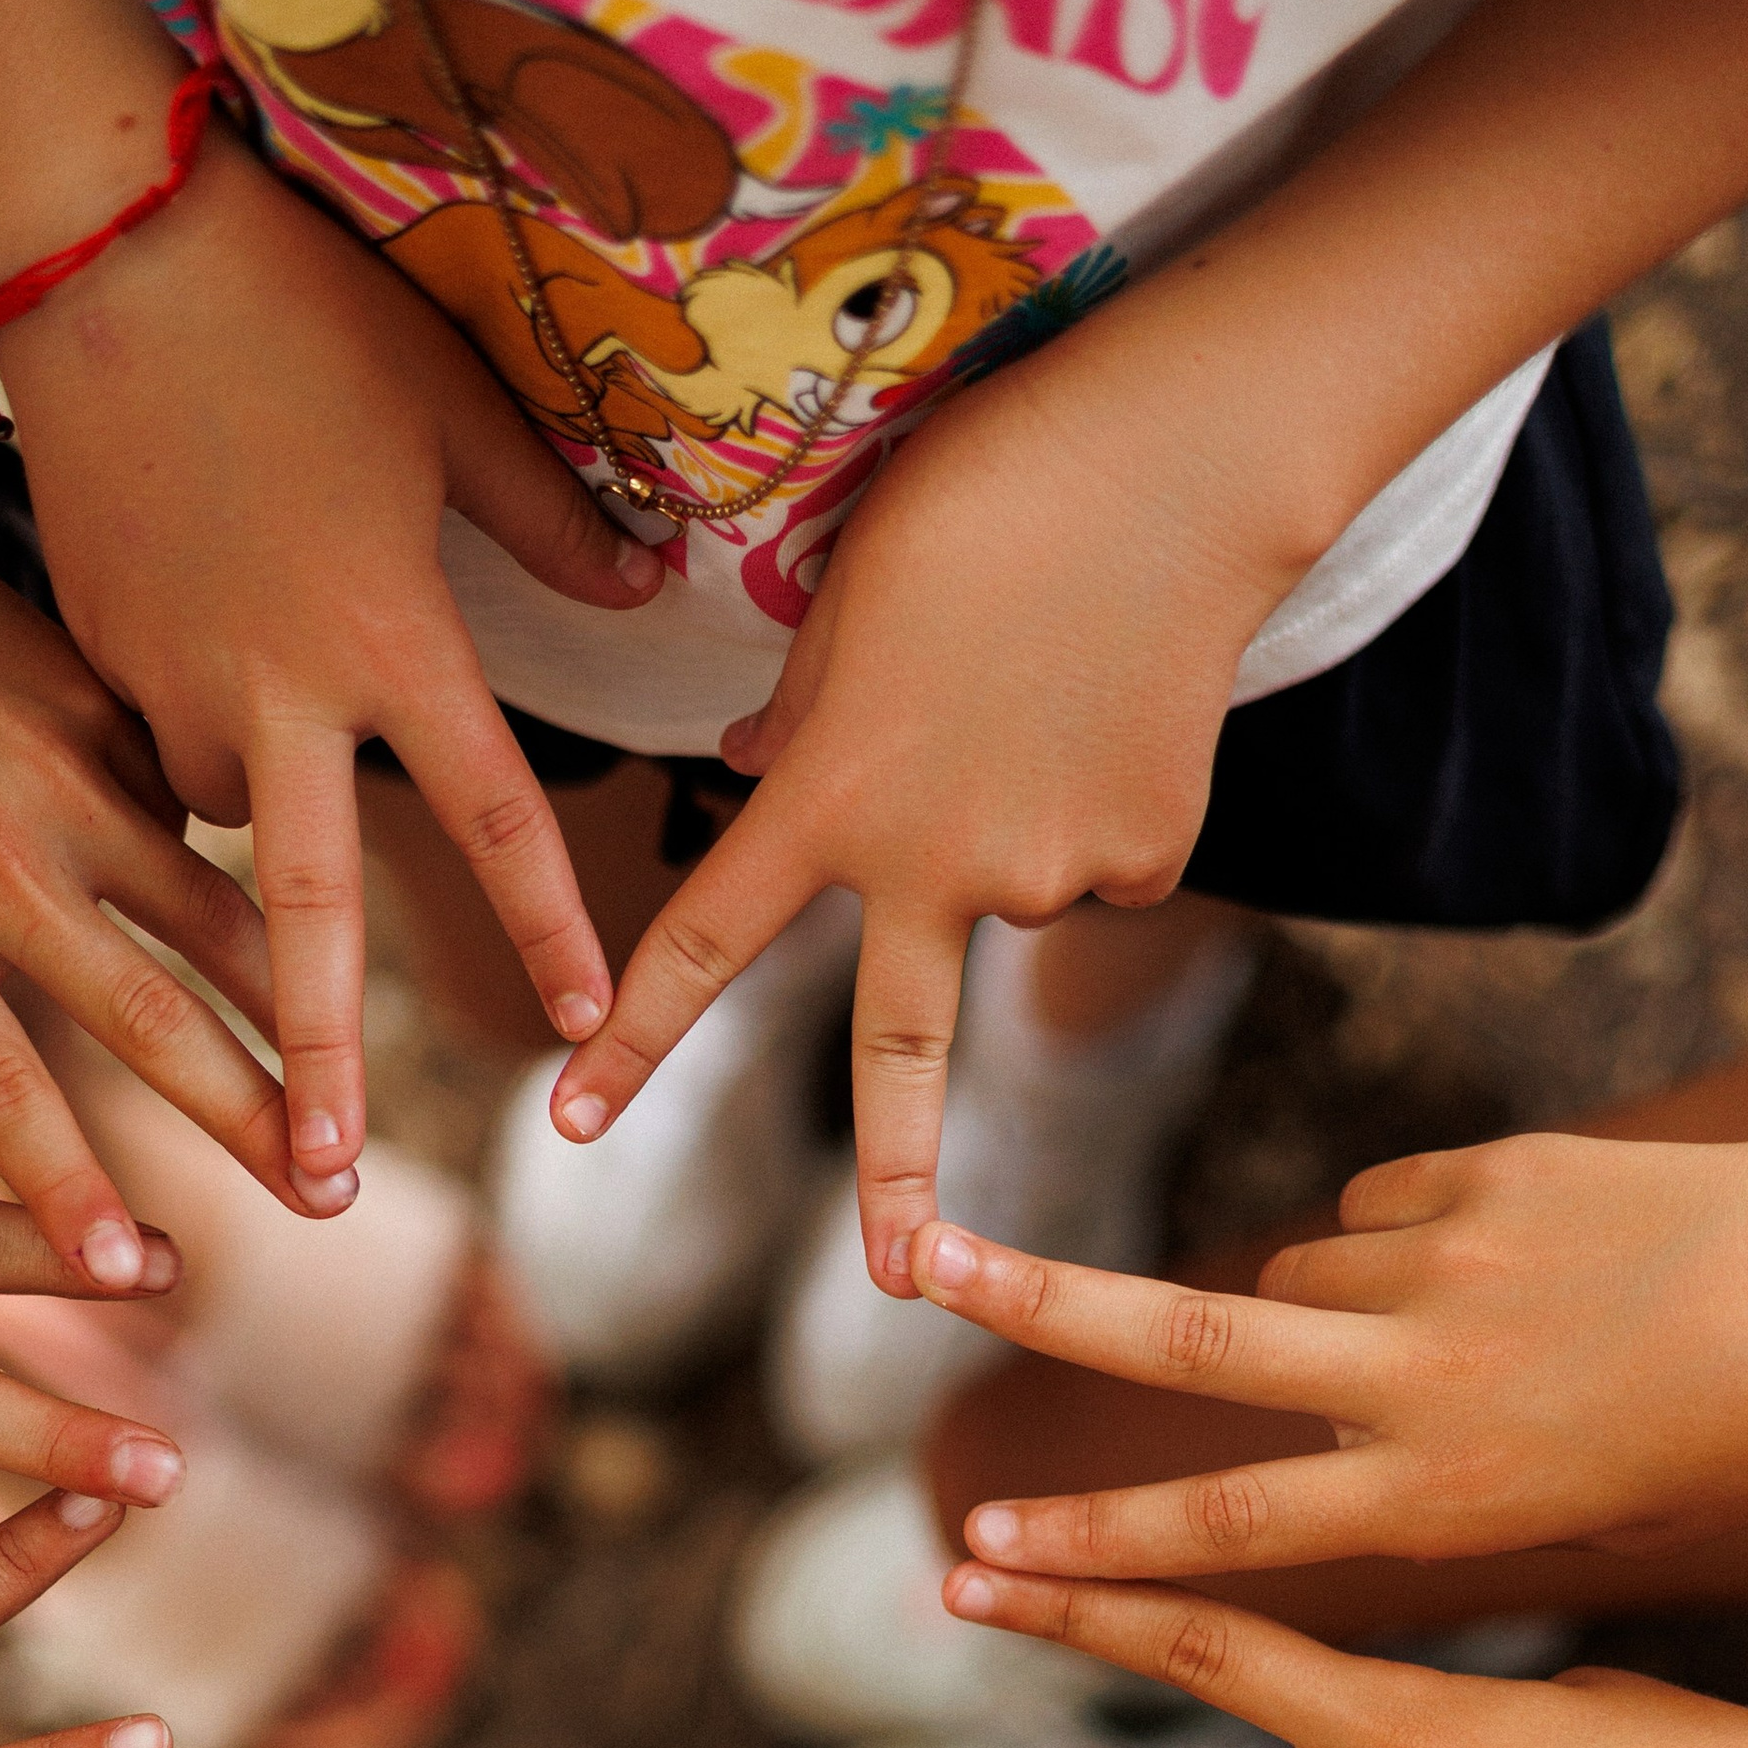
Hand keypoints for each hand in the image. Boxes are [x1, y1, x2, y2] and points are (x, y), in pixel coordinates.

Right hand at [0, 136, 662, 1196]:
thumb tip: (644, 587)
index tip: (592, 1028)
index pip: (492, 815)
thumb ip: (552, 519)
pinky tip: (184, 661)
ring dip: (256, 833)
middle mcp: (280, 691)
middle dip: (314, 1058)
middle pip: (309, 915)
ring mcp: (167, 682)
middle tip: (316, 1185)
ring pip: (227, 822)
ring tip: (258, 748)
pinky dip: (181, 742)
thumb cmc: (301, 309)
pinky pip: (149, 748)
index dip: (549, 928)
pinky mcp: (88, 655)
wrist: (101, 246)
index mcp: (390, 640)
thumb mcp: (452, 409)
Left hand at [0, 324, 298, 1268]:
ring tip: (351, 1089)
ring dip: (294, 1010)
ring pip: (212, 917)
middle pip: (147, 1019)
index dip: (71, 1187)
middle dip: (246, 1119)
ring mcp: (64, 781)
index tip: (137, 1274)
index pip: (2, 1085)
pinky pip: (188, 815)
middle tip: (324, 1198)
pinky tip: (297, 929)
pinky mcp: (104, 711)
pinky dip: (235, 873)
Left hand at [547, 337, 1295, 1281]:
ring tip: (1042, 678)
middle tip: (902, 1284)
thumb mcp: (846, 593)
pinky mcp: (1152, 853)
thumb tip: (751, 775)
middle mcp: (937, 864)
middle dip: (898, 1185)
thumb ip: (799, 717)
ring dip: (1012, 820)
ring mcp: (1051, 872)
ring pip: (1010, 887)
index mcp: (830, 798)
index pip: (702, 944)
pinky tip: (1117, 705)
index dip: (633, 1044)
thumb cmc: (984, 493)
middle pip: (900, 1056)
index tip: (567, 1123)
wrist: (1180, 462)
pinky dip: (1101, 804)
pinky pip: (1105, 858)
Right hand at [913, 1122, 1747, 1579]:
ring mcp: (1449, 1266)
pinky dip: (1406, 1239)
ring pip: (1294, 1275)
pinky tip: (1507, 1264)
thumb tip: (1286, 1417)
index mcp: (1446, 1497)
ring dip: (1313, 1311)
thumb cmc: (1716, 1437)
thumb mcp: (1564, 1515)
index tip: (976, 1548)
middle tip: (922, 1261)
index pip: (1229, 1522)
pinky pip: (1383, 1206)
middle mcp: (1424, 1379)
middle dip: (1039, 1303)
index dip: (1091, 1544)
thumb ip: (1411, 1475)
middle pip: (1187, 1338)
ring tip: (1438, 1337)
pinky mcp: (1484, 1178)